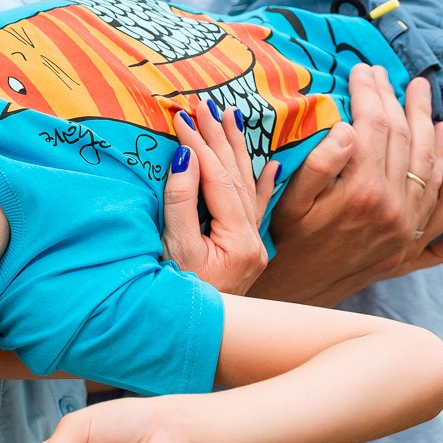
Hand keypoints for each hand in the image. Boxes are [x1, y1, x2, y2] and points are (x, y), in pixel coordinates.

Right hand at [161, 96, 279, 294]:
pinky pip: (258, 211)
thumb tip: (186, 157)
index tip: (183, 117)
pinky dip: (262, 184)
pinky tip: (271, 164)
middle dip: (219, 137)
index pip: (218, 179)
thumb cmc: (170, 297)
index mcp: (239, 242)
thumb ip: (180, 202)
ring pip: (246, 187)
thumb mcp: (172, 249)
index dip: (199, 146)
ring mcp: (253, 248)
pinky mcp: (247, 253)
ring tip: (232, 116)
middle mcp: (253, 242)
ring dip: (237, 149)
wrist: (187, 339)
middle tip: (206, 103)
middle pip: (236, 177)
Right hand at [252, 64, 442, 306]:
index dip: (369, 93)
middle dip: (398, 100)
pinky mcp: (413, 246)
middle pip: (406, 140)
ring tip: (424, 97)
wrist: (298, 293)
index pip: (374, 127)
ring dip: (430, 126)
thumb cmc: (286, 241)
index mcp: (362, 192)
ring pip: (431, 167)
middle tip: (391, 73)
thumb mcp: (289, 201)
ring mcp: (409, 229)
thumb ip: (319, 163)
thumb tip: (345, 127)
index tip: (363, 69)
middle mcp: (394, 210)